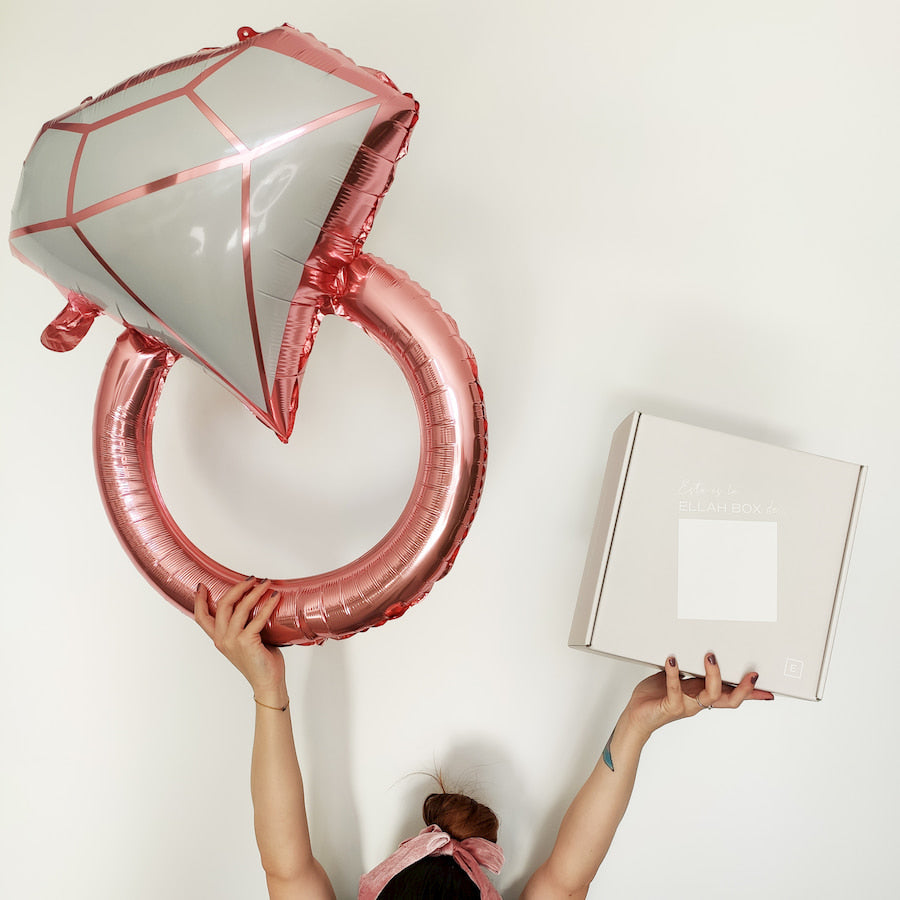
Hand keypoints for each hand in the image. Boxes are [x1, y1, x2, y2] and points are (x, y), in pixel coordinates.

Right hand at [194, 577, 286, 704]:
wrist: (267, 682)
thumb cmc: (260, 661)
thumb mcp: (245, 640)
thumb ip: (243, 625)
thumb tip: (254, 602)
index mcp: (219, 639)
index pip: (201, 617)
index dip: (199, 600)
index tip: (201, 586)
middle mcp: (222, 639)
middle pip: (222, 605)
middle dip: (237, 588)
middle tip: (251, 579)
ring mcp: (233, 641)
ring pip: (240, 608)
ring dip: (254, 592)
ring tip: (265, 584)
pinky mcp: (246, 642)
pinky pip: (257, 618)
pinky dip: (267, 605)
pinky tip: (274, 598)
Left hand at [623, 653, 774, 738]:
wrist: (637, 715)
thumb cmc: (657, 695)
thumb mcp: (678, 679)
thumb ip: (689, 668)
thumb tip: (699, 650)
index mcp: (703, 695)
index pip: (733, 696)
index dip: (752, 695)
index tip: (770, 691)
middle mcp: (699, 702)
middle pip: (730, 700)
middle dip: (744, 689)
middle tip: (752, 674)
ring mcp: (686, 705)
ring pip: (710, 696)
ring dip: (713, 675)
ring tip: (710, 657)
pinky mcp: (670, 706)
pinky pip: (676, 691)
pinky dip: (674, 674)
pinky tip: (672, 661)